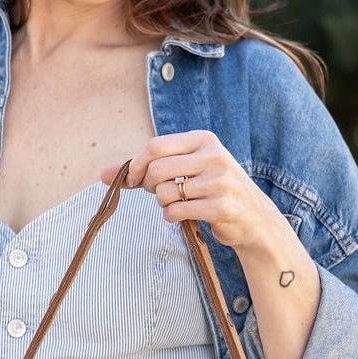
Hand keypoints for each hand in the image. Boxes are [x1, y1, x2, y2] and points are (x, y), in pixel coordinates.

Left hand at [99, 130, 289, 252]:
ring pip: (164, 193)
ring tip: (179, 203)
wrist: (254, 218)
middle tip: (159, 193)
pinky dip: (172, 217)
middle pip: (157, 169)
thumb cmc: (212, 190)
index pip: (155, 146)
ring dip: (163, 203)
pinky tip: (185, 215)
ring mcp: (219, 181)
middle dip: (149, 186)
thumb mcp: (186, 169)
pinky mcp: (221, 207)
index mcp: (204, 140)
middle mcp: (214, 156)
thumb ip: (146, 168)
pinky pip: (175, 212)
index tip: (134, 179)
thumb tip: (102, 174)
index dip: (136, 165)